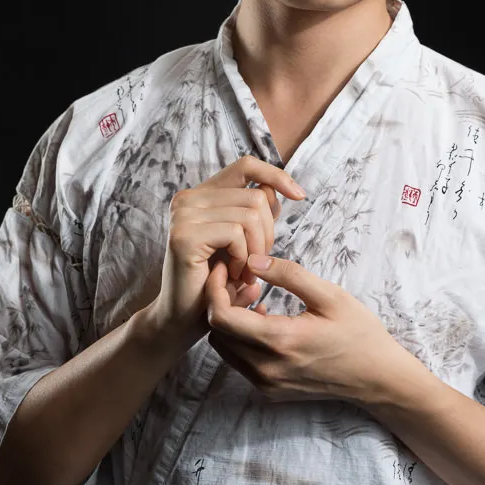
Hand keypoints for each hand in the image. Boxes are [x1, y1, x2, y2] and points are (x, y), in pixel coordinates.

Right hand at [143, 156, 305, 347]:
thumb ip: (254, 215)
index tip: (300, 195)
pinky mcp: (184, 236)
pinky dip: (243, 258)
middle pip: (255, 196)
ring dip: (257, 250)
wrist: (183, 319)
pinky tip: (233, 275)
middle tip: (256, 265)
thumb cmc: (215, 282)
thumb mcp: (241, 244)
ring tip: (245, 273)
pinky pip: (236, 234)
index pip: (246, 165)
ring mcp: (183, 215)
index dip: (276, 175)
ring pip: (250, 215)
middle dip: (268, 234)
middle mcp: (188, 198)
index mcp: (202, 195)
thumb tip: (274, 190)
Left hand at [204, 253, 407, 402]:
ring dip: (230, 322)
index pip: (221, 316)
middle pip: (216, 332)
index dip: (215, 288)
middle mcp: (267, 368)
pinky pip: (239, 362)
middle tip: (242, 281)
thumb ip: (288, 275)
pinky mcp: (270, 391)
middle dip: (221, 302)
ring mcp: (267, 384)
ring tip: (254, 299)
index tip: (226, 269)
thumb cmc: (359, 333)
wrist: (378, 378)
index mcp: (280, 341)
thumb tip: (253, 260)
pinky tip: (265, 322)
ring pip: (224, 349)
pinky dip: (242, 339)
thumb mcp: (330, 295)